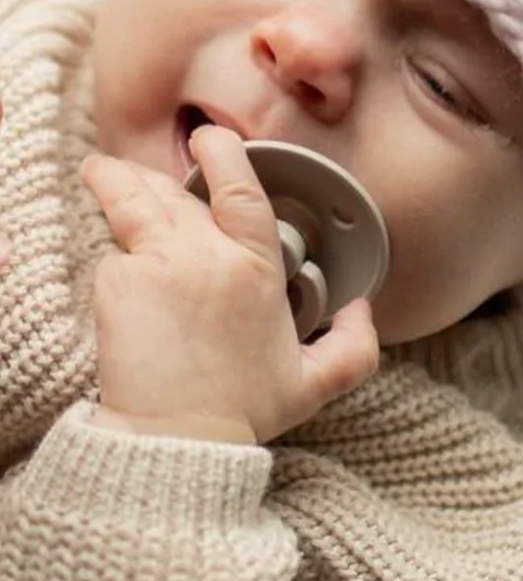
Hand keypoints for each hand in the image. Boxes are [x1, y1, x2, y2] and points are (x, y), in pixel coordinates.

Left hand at [81, 126, 379, 443]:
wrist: (175, 442)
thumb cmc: (241, 413)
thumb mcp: (315, 383)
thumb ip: (354, 346)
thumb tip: (363, 308)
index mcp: (257, 267)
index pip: (239, 186)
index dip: (222, 151)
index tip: (209, 138)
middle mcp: (206, 255)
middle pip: (172, 190)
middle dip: (153, 173)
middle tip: (139, 170)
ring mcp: (156, 265)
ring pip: (130, 203)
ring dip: (115, 182)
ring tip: (101, 172)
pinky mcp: (115, 287)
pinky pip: (111, 257)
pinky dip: (114, 259)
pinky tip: (117, 264)